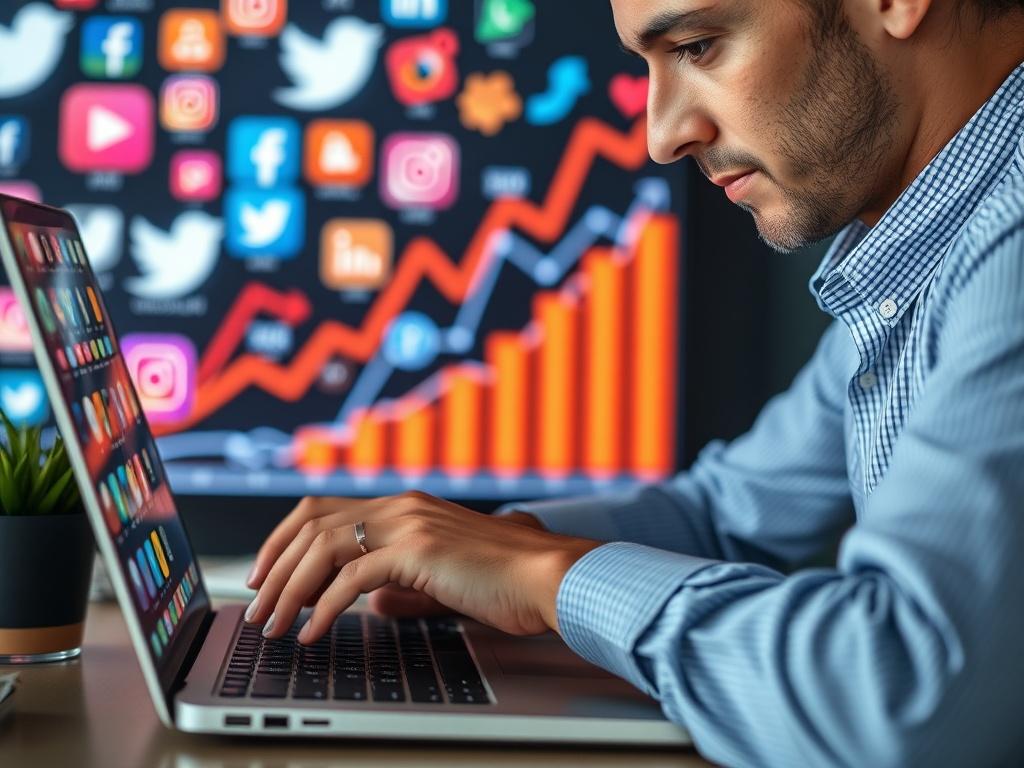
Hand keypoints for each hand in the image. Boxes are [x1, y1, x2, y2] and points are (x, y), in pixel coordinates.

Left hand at [243, 492, 599, 643]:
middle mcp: (400, 505)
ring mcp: (408, 523)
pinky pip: (352, 579)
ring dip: (289, 590)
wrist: (547, 576)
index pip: (322, 509)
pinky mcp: (418, 550)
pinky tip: (315, 632)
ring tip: (275, 625)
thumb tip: (372, 603)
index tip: (264, 573)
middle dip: (274, 567)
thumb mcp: (441, 578)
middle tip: (257, 606)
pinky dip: (324, 608)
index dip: (283, 538)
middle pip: (311, 523)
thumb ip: (403, 585)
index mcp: (404, 505)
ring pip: (323, 547)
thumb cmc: (504, 580)